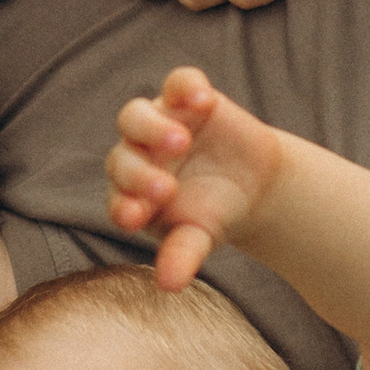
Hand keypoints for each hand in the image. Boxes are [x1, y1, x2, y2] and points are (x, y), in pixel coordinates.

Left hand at [105, 65, 287, 290]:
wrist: (252, 183)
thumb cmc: (214, 214)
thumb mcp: (200, 237)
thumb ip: (182, 256)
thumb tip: (169, 285)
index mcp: (130, 193)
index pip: (117, 197)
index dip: (124, 205)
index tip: (135, 218)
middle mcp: (136, 153)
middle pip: (121, 155)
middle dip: (138, 172)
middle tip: (166, 187)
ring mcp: (159, 121)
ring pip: (137, 115)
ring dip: (152, 127)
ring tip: (179, 141)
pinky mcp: (187, 98)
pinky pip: (180, 84)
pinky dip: (188, 88)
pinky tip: (204, 101)